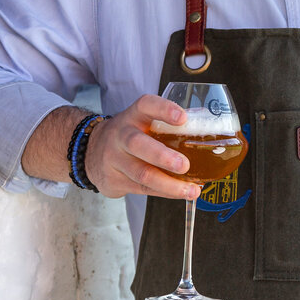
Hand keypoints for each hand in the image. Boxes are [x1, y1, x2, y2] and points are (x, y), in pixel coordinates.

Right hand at [83, 95, 202, 200]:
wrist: (90, 151)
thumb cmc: (130, 134)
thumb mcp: (141, 121)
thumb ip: (166, 126)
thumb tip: (208, 134)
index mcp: (133, 115)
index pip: (146, 105)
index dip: (164, 110)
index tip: (183, 118)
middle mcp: (121, 135)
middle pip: (138, 144)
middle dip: (163, 157)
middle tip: (184, 165)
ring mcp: (114, 159)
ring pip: (141, 174)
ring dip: (169, 185)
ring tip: (192, 190)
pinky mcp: (114, 180)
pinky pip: (142, 189)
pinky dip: (164, 192)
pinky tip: (180, 193)